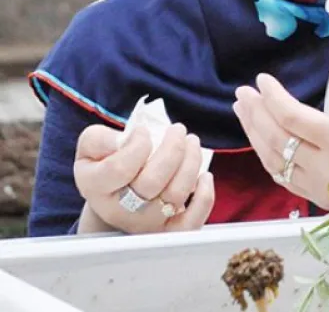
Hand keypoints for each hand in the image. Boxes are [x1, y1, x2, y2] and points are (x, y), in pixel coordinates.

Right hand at [73, 123, 214, 234]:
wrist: (114, 199)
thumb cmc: (105, 166)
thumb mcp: (90, 148)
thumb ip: (99, 139)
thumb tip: (128, 139)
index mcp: (96, 188)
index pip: (120, 168)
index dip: (137, 145)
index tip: (143, 131)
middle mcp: (119, 211)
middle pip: (153, 181)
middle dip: (173, 148)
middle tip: (178, 130)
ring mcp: (146, 224)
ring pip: (176, 194)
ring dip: (191, 162)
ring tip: (191, 142)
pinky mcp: (170, 231)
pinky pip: (192, 221)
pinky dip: (205, 197)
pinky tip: (205, 176)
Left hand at [232, 61, 328, 210]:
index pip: (293, 118)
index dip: (272, 97)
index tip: (262, 79)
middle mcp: (328, 169)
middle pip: (277, 139)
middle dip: (256, 114)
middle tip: (243, 92)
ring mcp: (324, 188)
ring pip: (276, 162)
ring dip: (256, 136)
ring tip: (245, 112)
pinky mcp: (325, 199)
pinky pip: (286, 179)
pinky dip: (269, 159)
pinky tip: (264, 143)